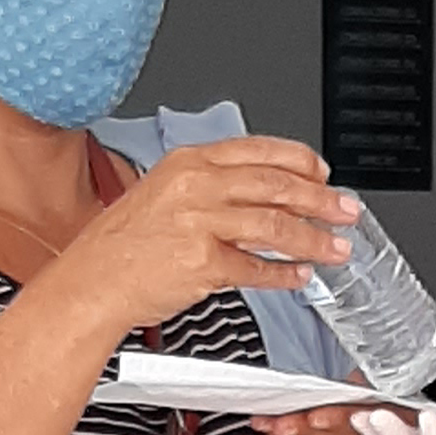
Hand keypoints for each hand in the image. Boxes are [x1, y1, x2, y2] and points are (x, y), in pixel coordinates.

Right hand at [46, 137, 358, 335]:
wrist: (90, 283)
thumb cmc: (121, 245)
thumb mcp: (163, 193)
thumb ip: (213, 188)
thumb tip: (266, 195)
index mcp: (188, 161)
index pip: (260, 151)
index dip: (301, 162)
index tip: (323, 174)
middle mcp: (196, 186)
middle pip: (277, 185)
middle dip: (321, 200)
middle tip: (346, 211)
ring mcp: (199, 223)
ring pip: (275, 226)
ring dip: (313, 239)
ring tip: (335, 248)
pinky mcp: (202, 262)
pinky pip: (257, 268)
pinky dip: (284, 275)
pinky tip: (299, 276)